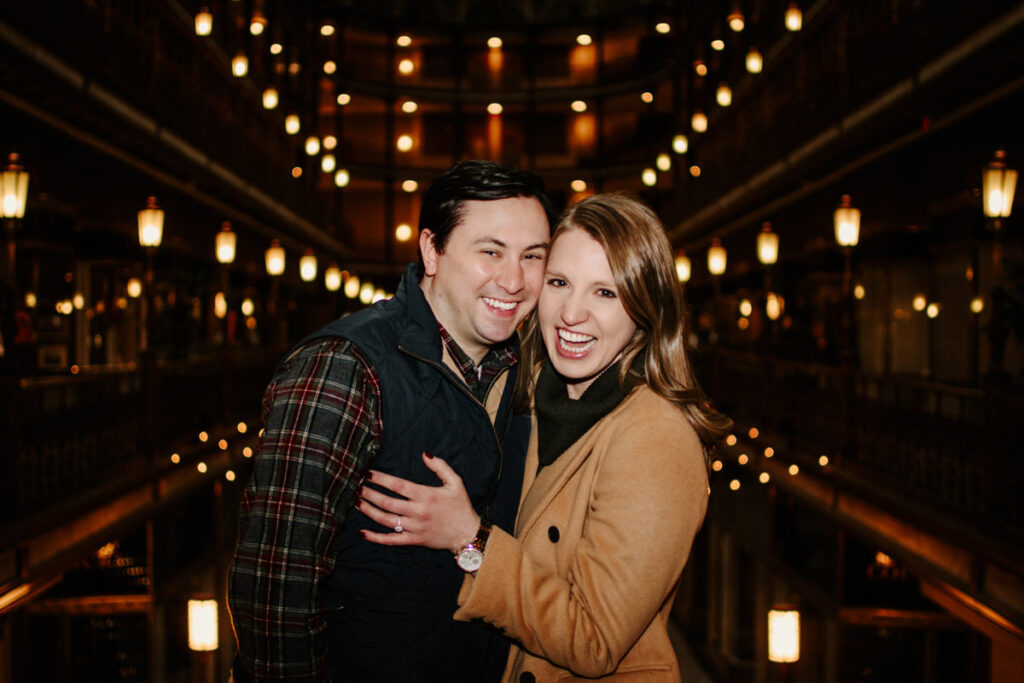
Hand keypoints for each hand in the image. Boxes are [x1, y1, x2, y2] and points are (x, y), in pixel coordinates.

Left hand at [357, 452, 480, 552]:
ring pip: (386, 520)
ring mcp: (414, 528)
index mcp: (426, 496)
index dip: (381, 479)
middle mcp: (418, 512)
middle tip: (358, 487)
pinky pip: (391, 540)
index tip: (369, 474)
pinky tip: (363, 532)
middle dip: (370, 494)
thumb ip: (440, 466)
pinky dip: (376, 538)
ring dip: (369, 511)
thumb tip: (425, 454)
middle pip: (387, 502)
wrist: (467, 534)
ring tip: (357, 502)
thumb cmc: (461, 507)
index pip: (398, 485)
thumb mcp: (455, 482)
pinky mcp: (413, 540)